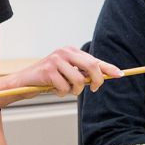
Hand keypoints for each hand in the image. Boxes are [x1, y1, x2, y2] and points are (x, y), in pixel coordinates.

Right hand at [0, 46, 122, 100]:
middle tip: (93, 89)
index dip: (108, 68)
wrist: (24, 81)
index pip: (94, 59)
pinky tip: (53, 89)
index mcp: (71, 51)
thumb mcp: (67, 74)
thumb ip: (82, 74)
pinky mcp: (49, 70)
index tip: (120, 74)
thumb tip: (100, 79)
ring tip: (66, 90)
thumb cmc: (48, 79)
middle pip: (92, 67)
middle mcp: (65, 52)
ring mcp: (56, 60)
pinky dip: (61, 93)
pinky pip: (64, 87)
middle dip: (97, 81)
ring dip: (75, 90)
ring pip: (79, 80)